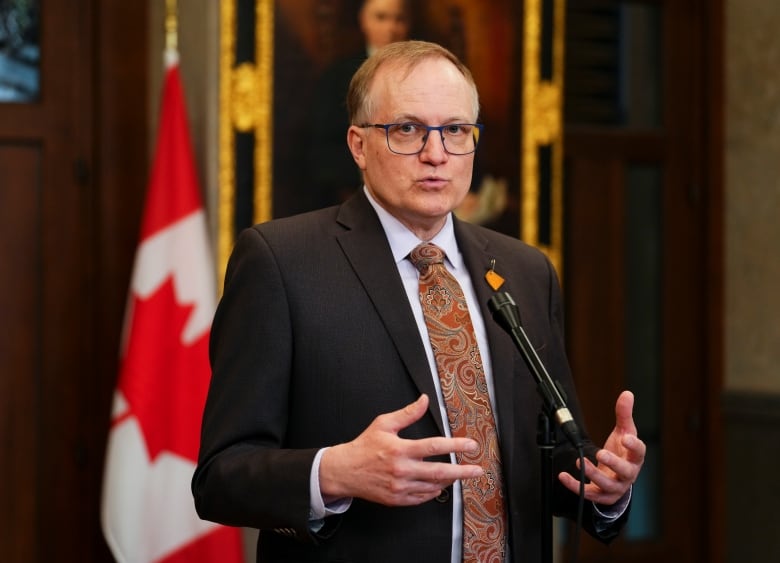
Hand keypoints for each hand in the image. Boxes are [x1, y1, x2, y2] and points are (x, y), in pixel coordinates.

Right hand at [320, 394, 482, 505]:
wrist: (345, 471)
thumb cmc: (364, 446)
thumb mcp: (384, 424)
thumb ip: (407, 413)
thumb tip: (424, 400)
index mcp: (400, 449)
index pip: (434, 446)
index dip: (455, 445)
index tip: (470, 445)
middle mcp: (402, 470)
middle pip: (439, 472)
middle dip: (462, 471)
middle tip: (477, 470)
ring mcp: (400, 487)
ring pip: (433, 486)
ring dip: (449, 481)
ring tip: (458, 475)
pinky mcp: (397, 499)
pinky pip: (422, 498)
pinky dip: (433, 491)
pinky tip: (438, 485)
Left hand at [558, 390, 645, 505]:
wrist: (618, 476)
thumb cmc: (622, 453)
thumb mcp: (625, 432)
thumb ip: (624, 414)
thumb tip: (627, 394)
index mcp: (634, 458)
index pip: (639, 452)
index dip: (634, 445)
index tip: (626, 437)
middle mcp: (627, 474)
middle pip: (624, 471)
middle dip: (613, 463)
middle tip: (600, 453)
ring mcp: (615, 486)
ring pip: (607, 485)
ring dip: (593, 474)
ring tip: (580, 462)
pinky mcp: (601, 495)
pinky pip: (589, 493)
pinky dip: (576, 486)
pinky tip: (564, 477)